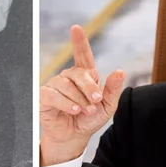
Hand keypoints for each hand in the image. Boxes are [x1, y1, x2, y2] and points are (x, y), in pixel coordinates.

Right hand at [39, 25, 125, 165]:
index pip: (82, 55)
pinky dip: (65, 103)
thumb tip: (120, 71)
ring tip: (84, 111)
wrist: (74, 137)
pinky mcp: (45, 96)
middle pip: (78, 73)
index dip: (79, 42)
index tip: (76, 28)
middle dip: (89, 87)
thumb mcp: (107, 107)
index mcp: (85, 76)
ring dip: (78, 99)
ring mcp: (56, 85)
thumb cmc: (89, 120)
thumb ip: (113, 90)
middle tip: (96, 101)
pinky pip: (53, 94)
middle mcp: (69, 77)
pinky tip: (74, 110)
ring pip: (66, 84)